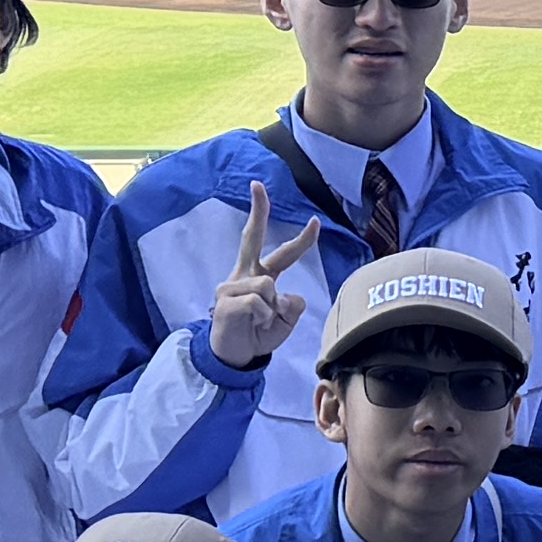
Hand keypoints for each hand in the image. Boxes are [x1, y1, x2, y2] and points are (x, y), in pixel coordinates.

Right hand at [209, 192, 319, 374]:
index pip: (283, 253)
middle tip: (257, 185)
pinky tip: (252, 324)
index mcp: (261, 276)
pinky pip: (258, 303)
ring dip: (271, 310)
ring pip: (268, 285)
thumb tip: (285, 295)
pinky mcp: (225, 301)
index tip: (315, 221)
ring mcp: (232, 285)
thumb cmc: (258, 335)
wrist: (234, 357)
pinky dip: (263, 317)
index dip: (302, 239)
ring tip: (260, 322)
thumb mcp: (285, 322)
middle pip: (252, 237)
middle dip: (257, 210)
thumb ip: (292, 305)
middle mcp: (245, 274)